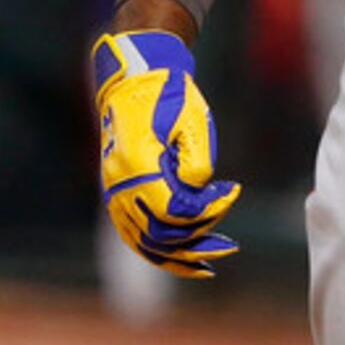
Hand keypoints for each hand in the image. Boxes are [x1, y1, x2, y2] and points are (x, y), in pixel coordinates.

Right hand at [92, 29, 242, 276]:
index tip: (230, 191)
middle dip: (198, 240)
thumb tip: (198, 200)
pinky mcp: (117, 195)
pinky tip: (180, 259)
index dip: (208, 211)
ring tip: (208, 264)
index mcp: (138, 166)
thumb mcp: (194, 124)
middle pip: (159, 235)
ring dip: (177, 257)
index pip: (174, 211)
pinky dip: (156, 252)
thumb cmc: (168, 97)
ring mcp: (114, 193)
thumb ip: (197, 166)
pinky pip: (132, 235)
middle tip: (228, 243)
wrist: (136, 81)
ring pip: (142, 243)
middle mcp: (119, 185)